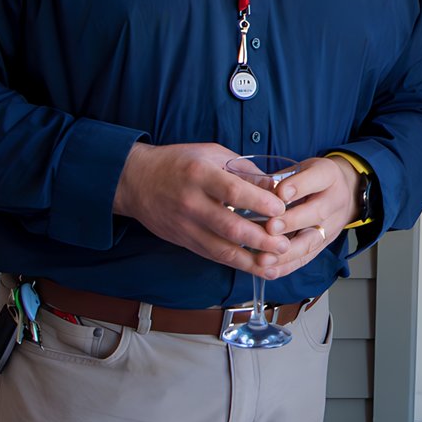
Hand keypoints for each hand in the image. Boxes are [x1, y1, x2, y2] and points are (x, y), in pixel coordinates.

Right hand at [112, 141, 291, 270]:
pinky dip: (236, 264)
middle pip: (230, 227)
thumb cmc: (178, 162)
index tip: (281, 209)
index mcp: (199, 174)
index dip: (260, 202)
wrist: (136, 181)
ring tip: (275, 262)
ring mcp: (186, 225)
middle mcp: (191, 202)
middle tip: (285, 243)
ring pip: (221, 249)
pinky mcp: (184, 241)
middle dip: (261, 239)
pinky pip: (213, 256)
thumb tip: (275, 186)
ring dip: (251, 260)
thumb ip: (243, 170)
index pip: (234, 191)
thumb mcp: (211, 153)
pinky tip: (256, 267)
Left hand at [249, 156, 358, 281]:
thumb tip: (252, 189)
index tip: (280, 191)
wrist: (344, 192)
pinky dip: (286, 266)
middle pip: (317, 213)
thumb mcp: (302, 168)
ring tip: (264, 258)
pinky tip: (268, 271)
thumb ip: (281, 178)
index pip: (317, 179)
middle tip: (270, 228)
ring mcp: (332, 226)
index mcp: (329, 175)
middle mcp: (335, 201)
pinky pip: (307, 258)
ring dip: (287, 252)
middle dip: (292, 222)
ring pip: (312, 241)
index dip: (299, 186)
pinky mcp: (324, 245)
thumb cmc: (313, 179)